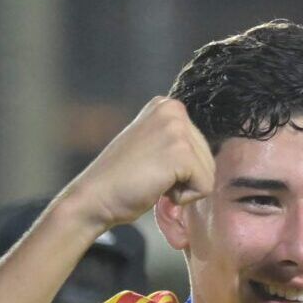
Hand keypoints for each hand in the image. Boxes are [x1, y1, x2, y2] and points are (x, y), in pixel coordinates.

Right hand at [55, 96, 214, 230]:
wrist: (94, 197)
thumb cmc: (122, 179)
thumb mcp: (152, 144)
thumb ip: (176, 139)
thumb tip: (207, 151)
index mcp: (167, 105)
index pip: (200, 146)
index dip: (180, 167)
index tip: (149, 165)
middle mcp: (174, 110)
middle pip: (208, 158)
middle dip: (184, 177)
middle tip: (149, 175)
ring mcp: (177, 129)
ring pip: (208, 173)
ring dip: (183, 187)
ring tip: (152, 180)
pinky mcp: (181, 153)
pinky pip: (205, 186)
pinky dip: (183, 197)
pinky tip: (156, 188)